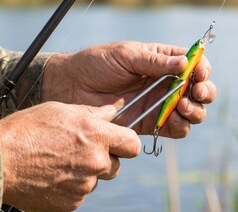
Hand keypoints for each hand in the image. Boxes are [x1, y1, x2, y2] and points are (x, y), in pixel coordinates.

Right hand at [0, 102, 140, 210]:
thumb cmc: (27, 131)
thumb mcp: (61, 111)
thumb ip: (92, 113)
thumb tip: (111, 112)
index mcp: (97, 136)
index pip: (133, 144)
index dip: (128, 143)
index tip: (120, 143)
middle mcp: (96, 162)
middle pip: (116, 165)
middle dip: (104, 159)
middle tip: (82, 152)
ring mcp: (84, 185)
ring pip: (97, 179)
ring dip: (86, 173)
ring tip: (61, 162)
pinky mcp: (72, 202)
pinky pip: (81, 193)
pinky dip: (72, 187)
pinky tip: (54, 175)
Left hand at [42, 41, 215, 137]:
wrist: (71, 87)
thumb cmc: (98, 63)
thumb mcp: (127, 54)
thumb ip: (155, 61)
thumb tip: (185, 63)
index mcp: (163, 61)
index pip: (194, 64)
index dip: (202, 69)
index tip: (199, 74)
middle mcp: (166, 83)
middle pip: (198, 90)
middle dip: (204, 91)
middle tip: (195, 91)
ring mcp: (160, 104)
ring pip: (192, 111)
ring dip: (195, 110)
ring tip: (182, 105)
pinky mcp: (151, 123)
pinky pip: (175, 129)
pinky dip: (181, 126)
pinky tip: (173, 119)